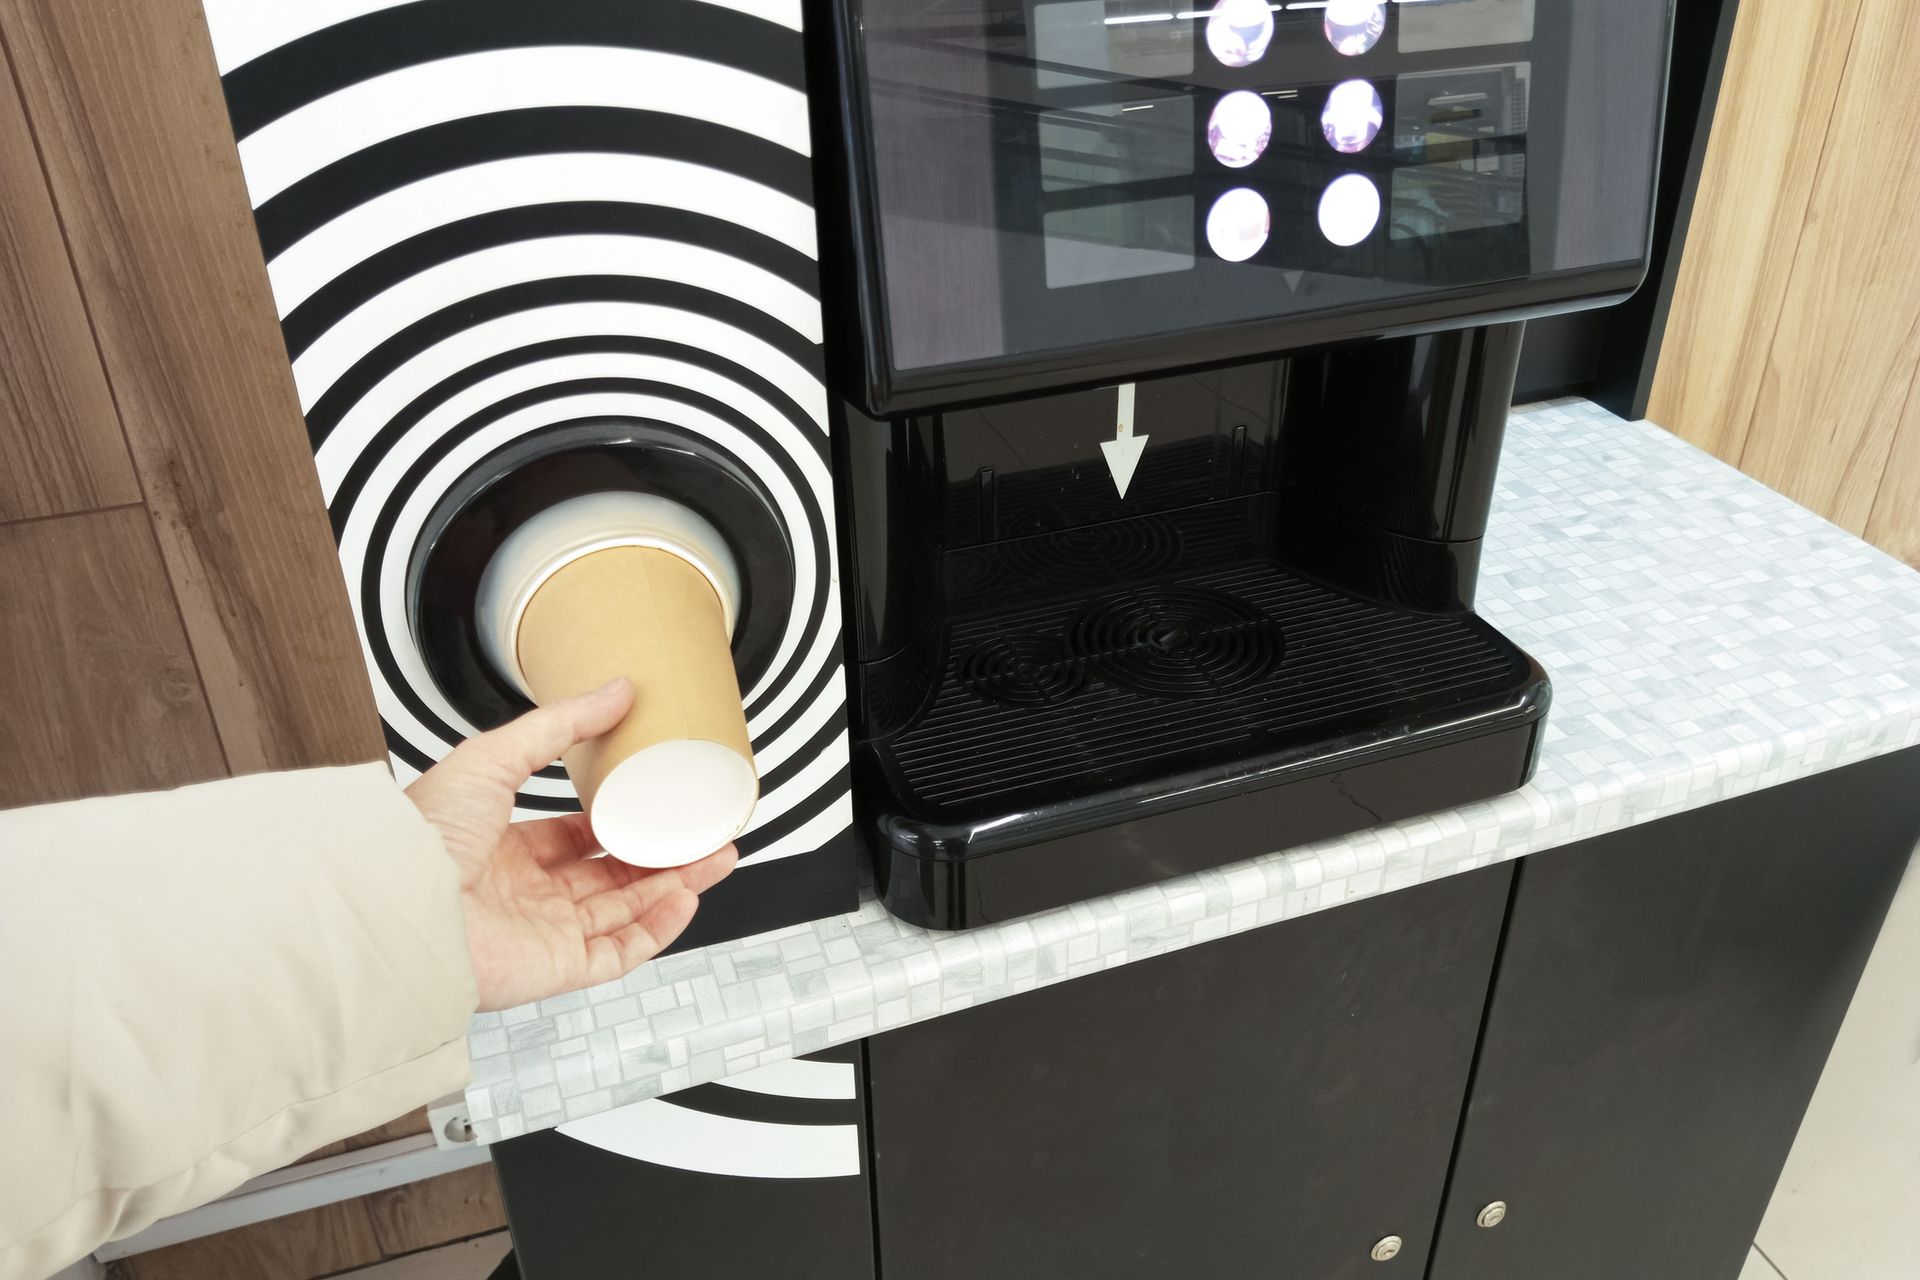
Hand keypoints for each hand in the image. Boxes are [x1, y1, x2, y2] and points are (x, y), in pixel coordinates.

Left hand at [406, 679, 737, 1010]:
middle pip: (609, 877)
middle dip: (661, 856)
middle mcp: (521, 895)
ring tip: (715, 856)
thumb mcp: (494, 756)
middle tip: (702, 833)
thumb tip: (616, 690)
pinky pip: (619, 954)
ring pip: (624, 912)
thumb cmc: (424, 835)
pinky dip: (657, 929)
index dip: (616, 823)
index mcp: (500, 849)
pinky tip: (684, 898)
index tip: (655, 805)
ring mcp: (540, 934)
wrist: (396, 904)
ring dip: (673, 886)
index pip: (571, 837)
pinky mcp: (554, 969)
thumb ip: (560, 724)